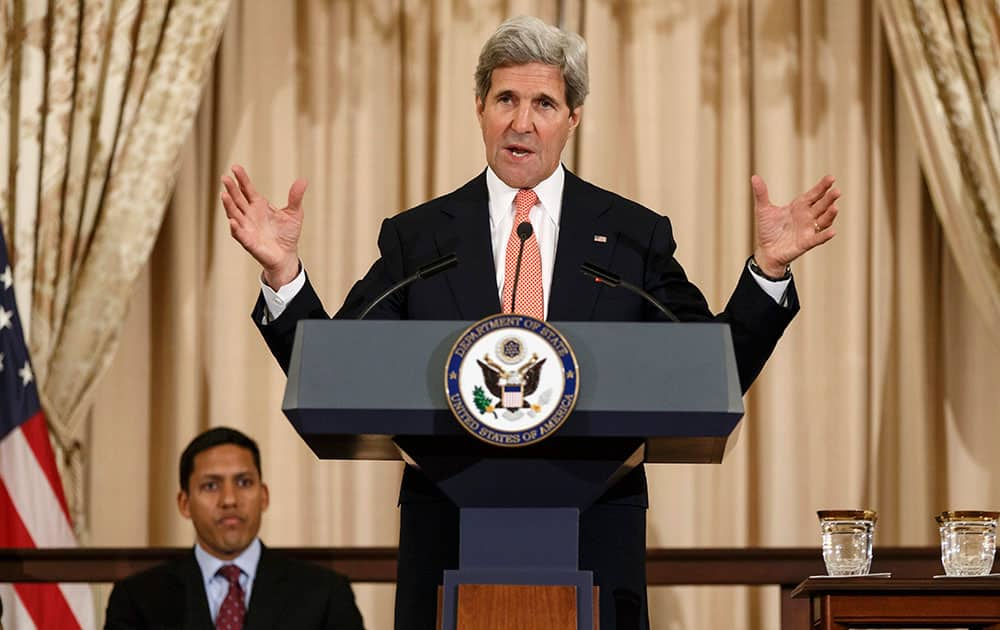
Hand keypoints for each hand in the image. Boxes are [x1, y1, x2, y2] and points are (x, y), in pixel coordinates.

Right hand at [221, 164, 307, 288]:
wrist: (287, 256)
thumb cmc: (287, 234)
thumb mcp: (294, 213)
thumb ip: (295, 197)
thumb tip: (303, 180)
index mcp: (258, 205)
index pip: (247, 189)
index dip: (241, 179)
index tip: (235, 167)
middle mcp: (249, 215)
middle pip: (237, 199)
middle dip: (231, 189)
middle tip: (225, 177)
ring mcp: (247, 228)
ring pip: (234, 214)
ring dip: (228, 205)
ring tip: (224, 195)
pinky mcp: (248, 242)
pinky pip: (239, 234)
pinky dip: (235, 228)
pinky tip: (233, 221)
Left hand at [751, 174, 838, 276]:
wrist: (766, 251)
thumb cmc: (767, 230)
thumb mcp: (763, 210)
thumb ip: (761, 194)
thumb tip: (754, 177)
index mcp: (798, 207)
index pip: (813, 194)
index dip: (822, 187)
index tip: (831, 178)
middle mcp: (806, 217)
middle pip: (821, 206)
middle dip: (829, 198)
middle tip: (837, 191)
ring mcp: (808, 230)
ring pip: (823, 221)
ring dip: (830, 215)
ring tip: (835, 208)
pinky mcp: (806, 243)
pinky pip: (817, 239)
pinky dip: (824, 236)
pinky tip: (832, 232)